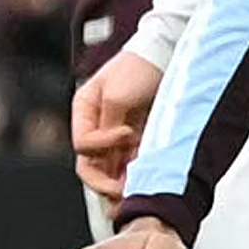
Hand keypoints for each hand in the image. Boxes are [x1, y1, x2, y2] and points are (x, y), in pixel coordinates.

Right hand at [70, 52, 160, 202]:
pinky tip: (148, 179)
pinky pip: (129, 167)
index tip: (128, 133)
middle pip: (89, 166)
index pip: (82, 144)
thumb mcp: (117, 94)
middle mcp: (95, 127)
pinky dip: (136, 176)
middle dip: (104, 181)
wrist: (166, 57)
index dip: (103, 144)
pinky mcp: (134, 143)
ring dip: (122, 183)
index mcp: (83, 111)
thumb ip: (108, 126)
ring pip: (109, 172)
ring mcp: (114, 138)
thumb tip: (110, 154)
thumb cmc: (138, 67)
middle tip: (123, 190)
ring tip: (137, 190)